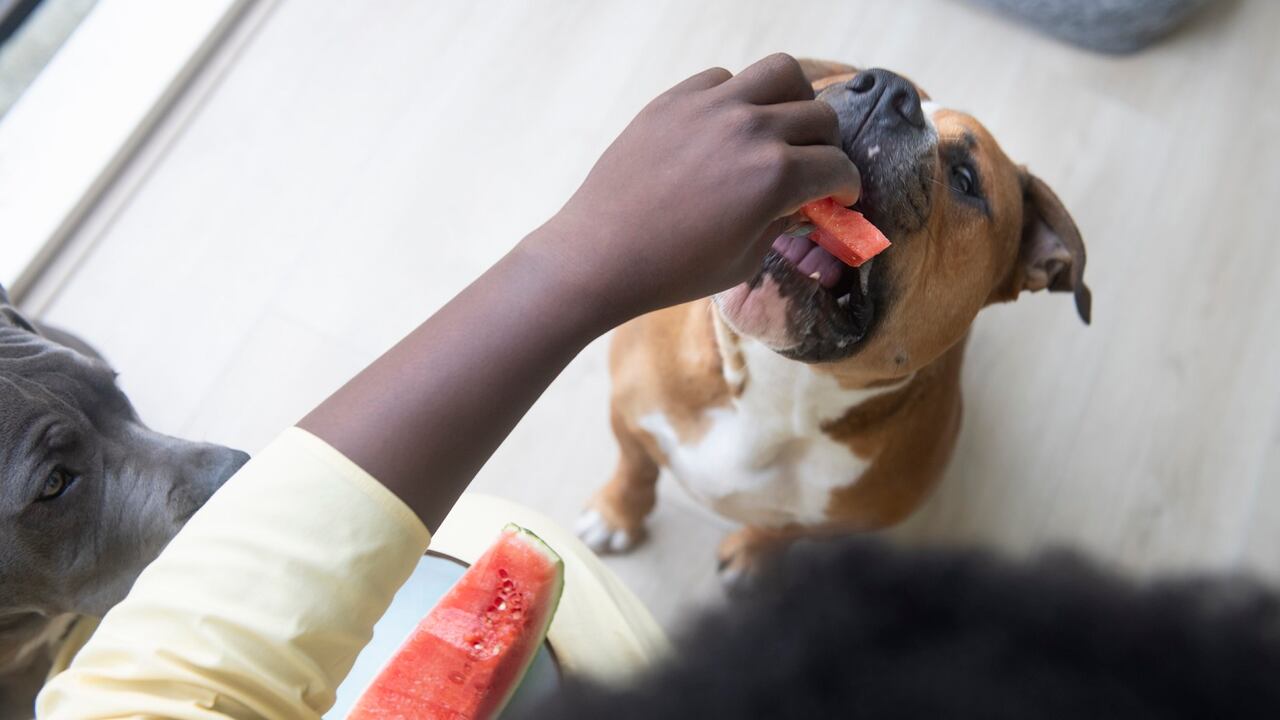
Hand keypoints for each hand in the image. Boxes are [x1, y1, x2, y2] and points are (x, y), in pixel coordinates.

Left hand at [524, 53, 860, 323]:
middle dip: (826, 146)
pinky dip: (738, 98)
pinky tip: (728, 128)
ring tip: (782, 126)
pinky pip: (723, 79)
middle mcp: (750, 130)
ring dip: (794, 99)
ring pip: (780, 72)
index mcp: (776, 176)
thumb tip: (804, 203)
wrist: (600, 254)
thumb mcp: (746, 260)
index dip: (846, 187)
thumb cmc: (674, 271)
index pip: (838, 167)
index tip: (840, 197)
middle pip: (819, 116)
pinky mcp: (675, 100)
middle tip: (812, 168)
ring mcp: (710, 107)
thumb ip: (783, 222)